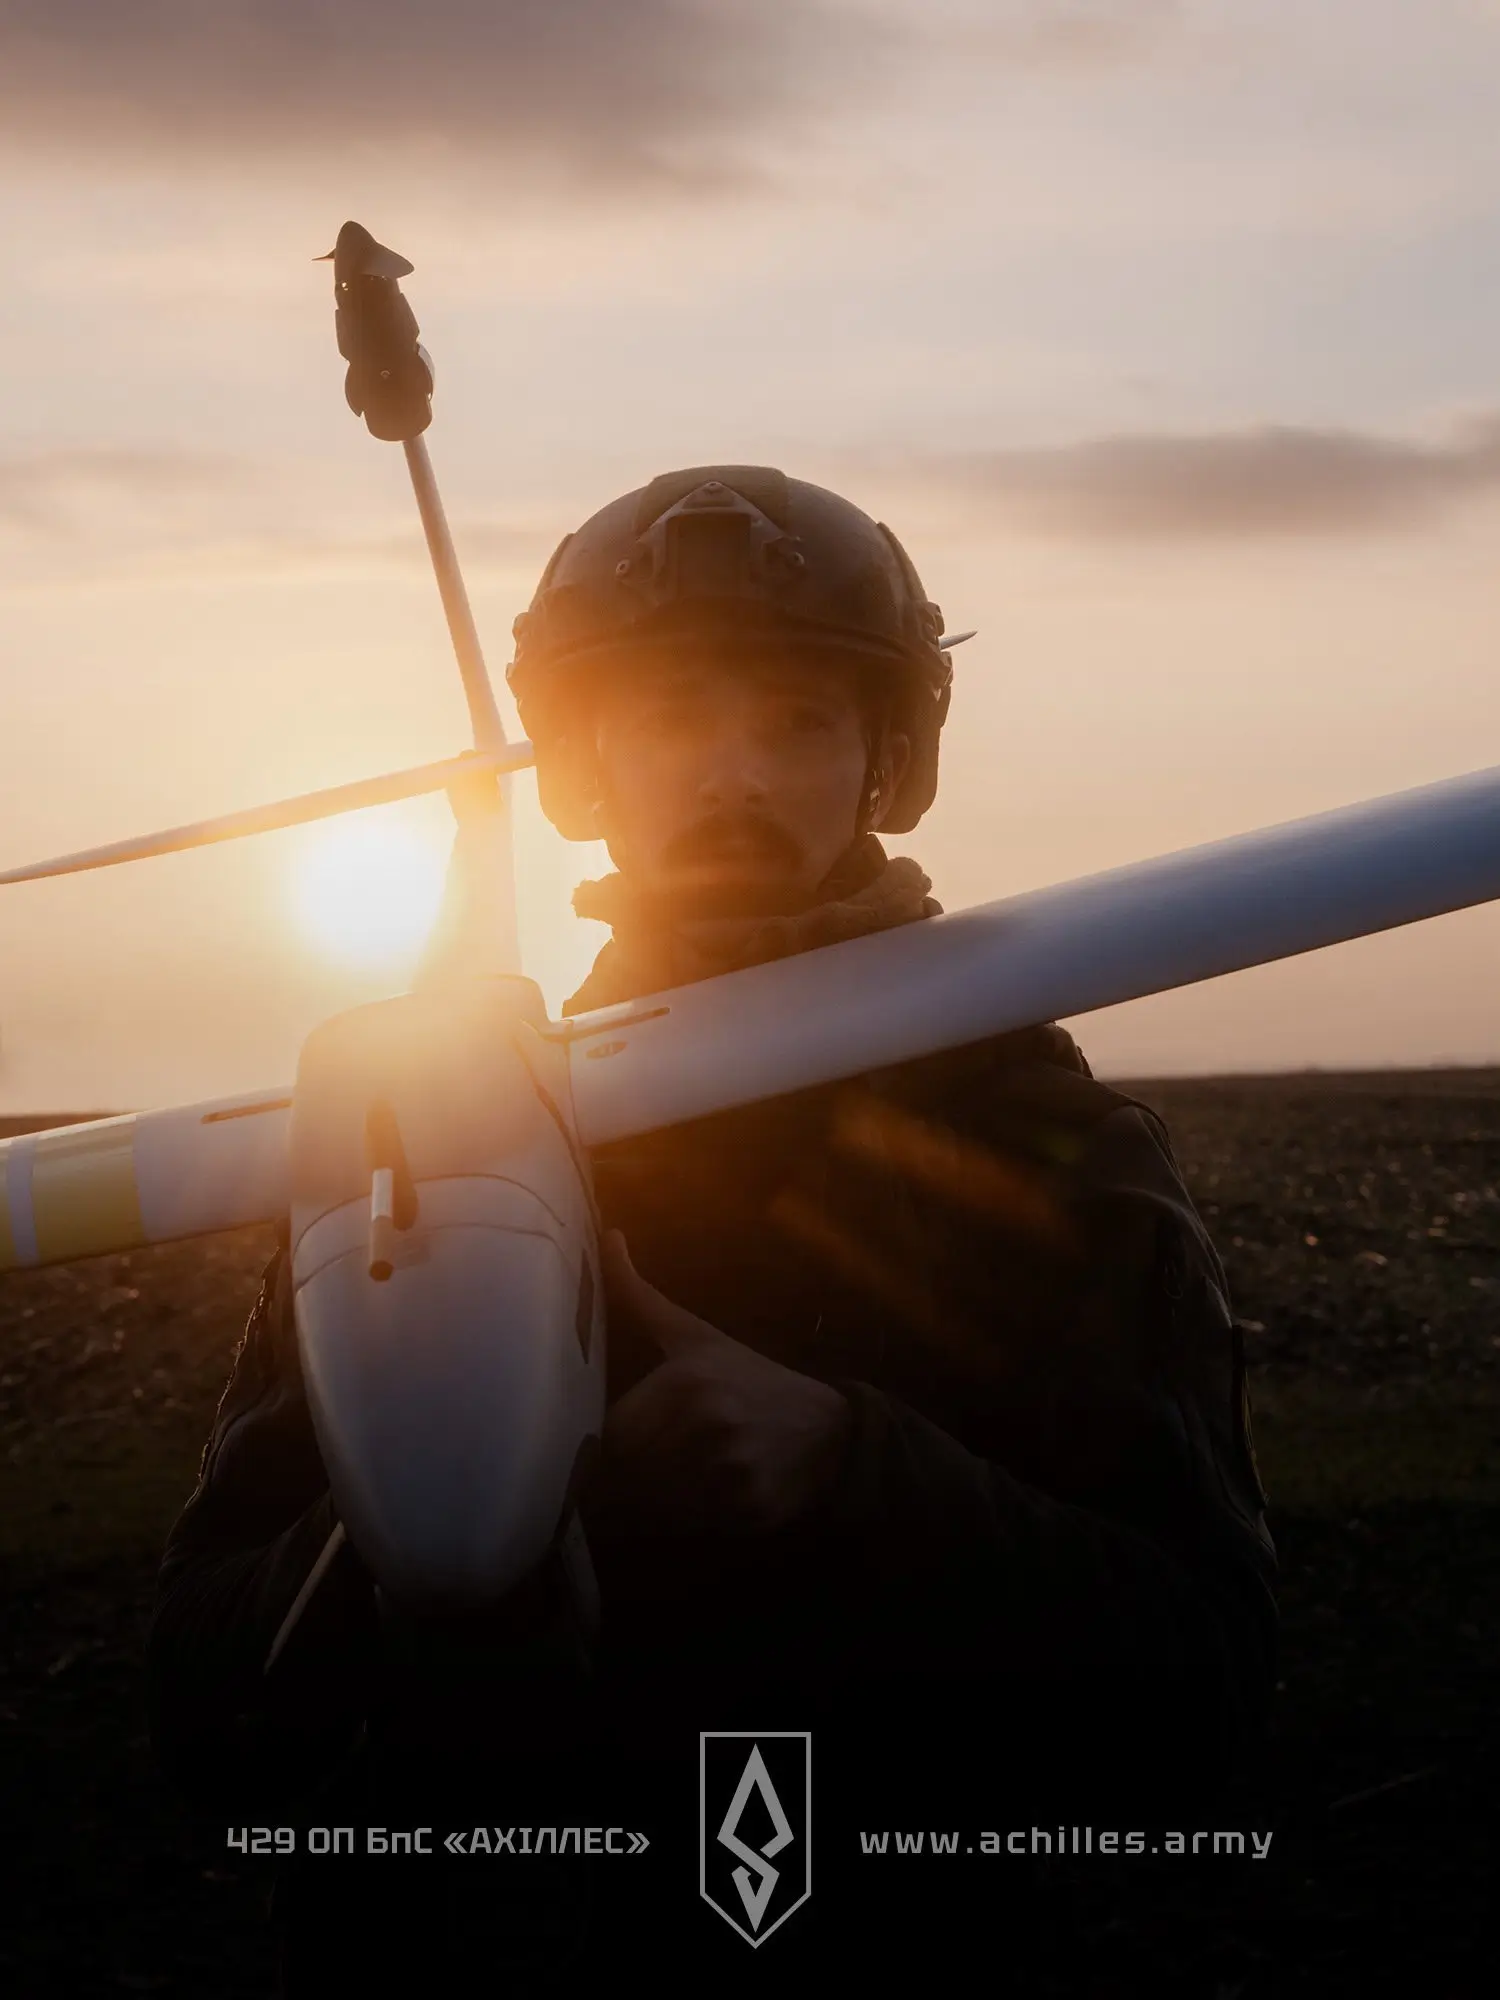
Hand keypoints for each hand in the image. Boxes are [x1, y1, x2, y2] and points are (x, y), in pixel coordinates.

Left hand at [590, 1230, 852, 1534]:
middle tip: (644, 1472)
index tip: (611, 1449)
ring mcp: (728, 1469)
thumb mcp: (695, 1336)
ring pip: (654, 1506)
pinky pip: (688, 1527)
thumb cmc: (749, 1379)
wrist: (828, 1428)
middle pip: (628, 1475)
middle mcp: (705, 1425)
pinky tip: (705, 1500)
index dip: (603, 1448)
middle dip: (627, 1479)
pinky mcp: (746, 1508)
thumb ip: (640, 1295)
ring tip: (675, 1483)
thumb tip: (607, 1237)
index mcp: (683, 1382)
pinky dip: (686, 1522)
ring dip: (653, 1504)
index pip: (610, 1436)